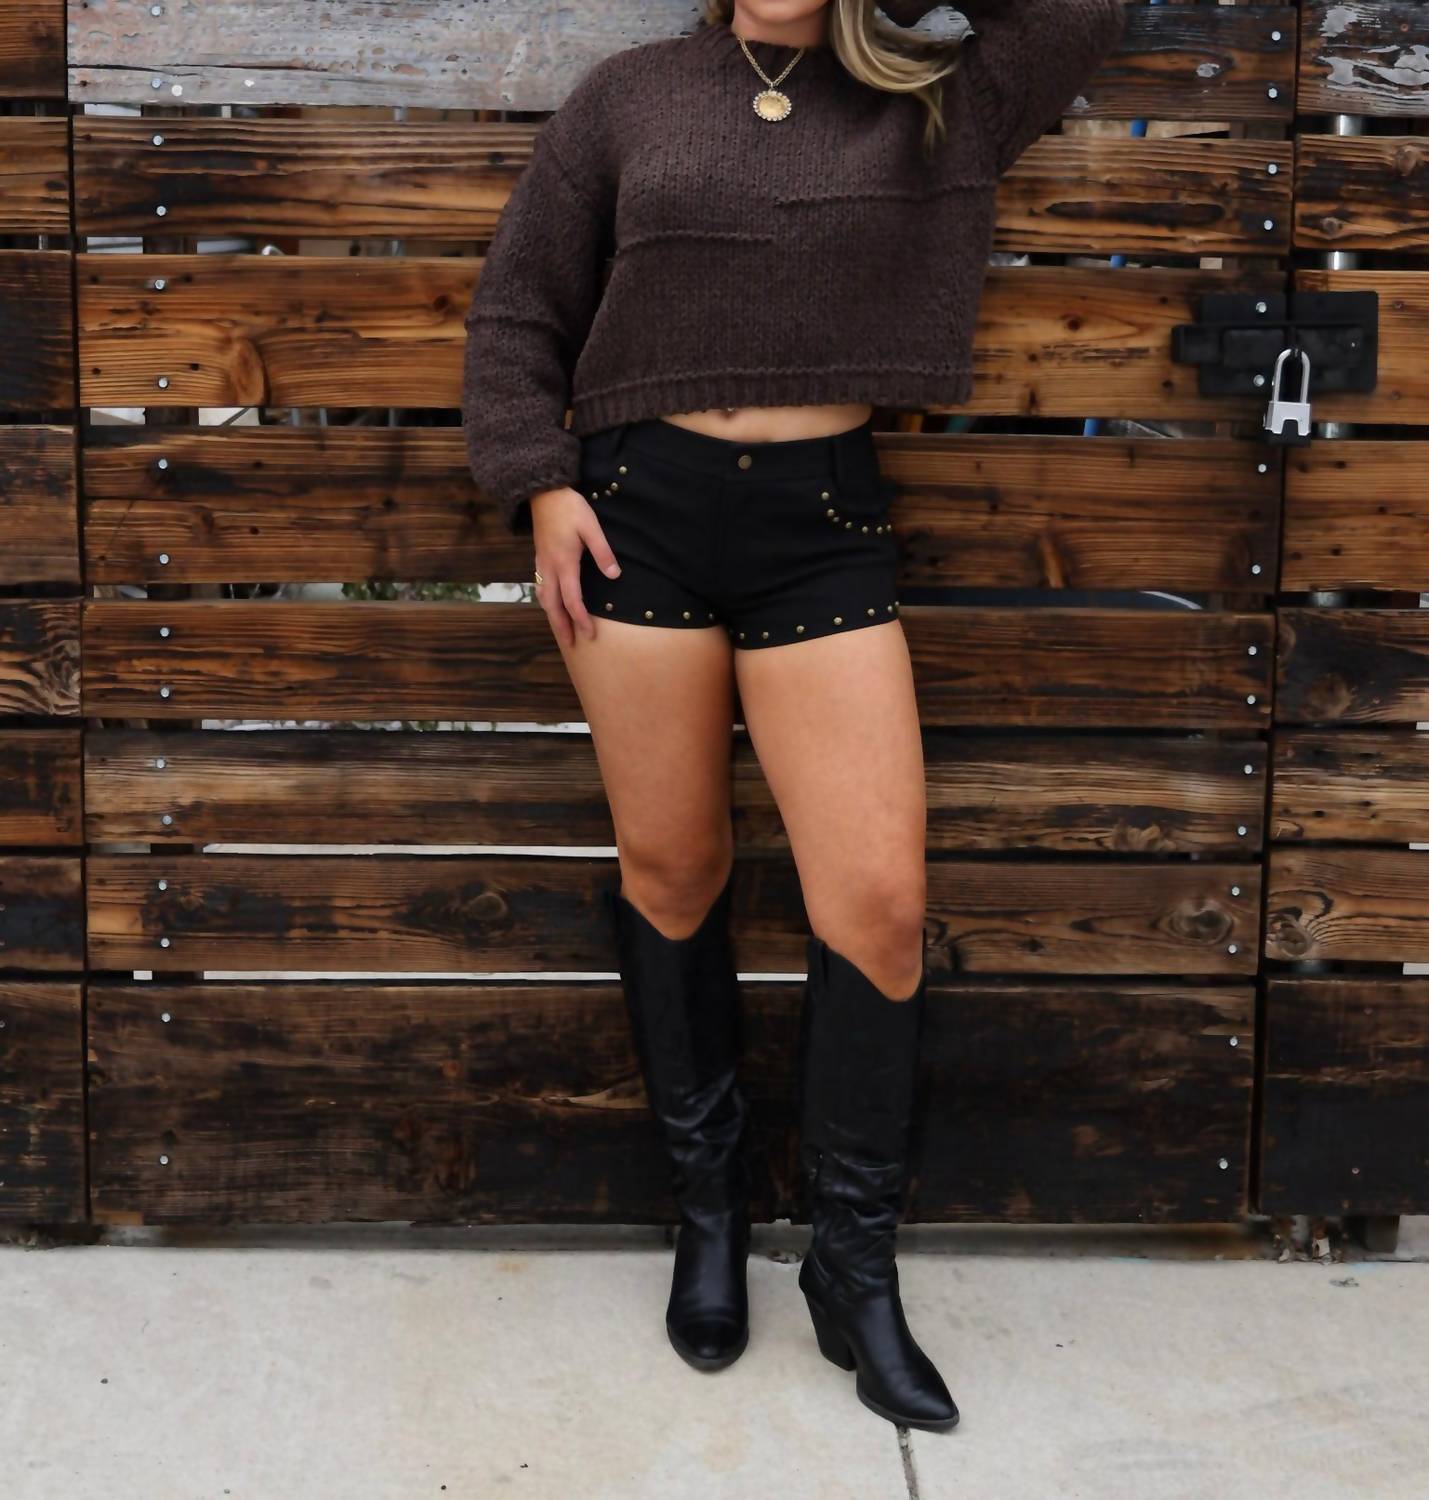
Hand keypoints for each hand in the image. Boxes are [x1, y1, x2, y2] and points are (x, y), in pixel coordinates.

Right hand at [529, 483, 621, 647]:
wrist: (543, 492)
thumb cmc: (569, 508)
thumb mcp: (591, 527)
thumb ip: (603, 552)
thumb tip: (614, 575)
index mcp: (565, 563)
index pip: (572, 600)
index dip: (581, 619)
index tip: (590, 634)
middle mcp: (550, 568)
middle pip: (553, 605)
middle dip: (562, 626)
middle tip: (570, 644)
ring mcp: (542, 563)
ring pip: (544, 597)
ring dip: (552, 615)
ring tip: (560, 628)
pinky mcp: (540, 557)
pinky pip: (540, 586)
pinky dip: (546, 600)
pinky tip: (551, 603)